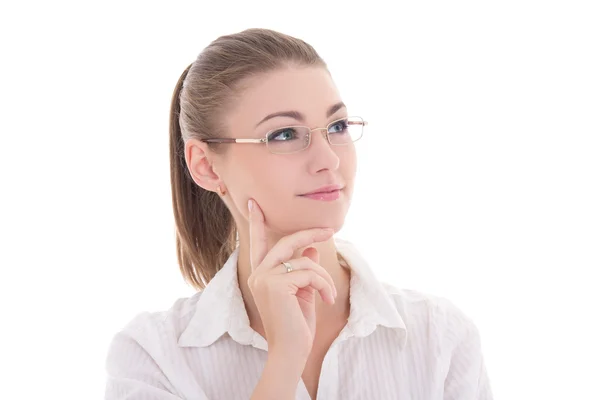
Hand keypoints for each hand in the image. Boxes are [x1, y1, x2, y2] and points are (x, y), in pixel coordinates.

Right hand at [247, 198, 336, 358]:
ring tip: (328, 296)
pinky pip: (309, 273)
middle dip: (309, 234)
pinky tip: (326, 300)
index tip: (254, 203)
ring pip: (304, 261)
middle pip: (286, 242)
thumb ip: (304, 270)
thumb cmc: (296, 326)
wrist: (291, 352)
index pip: (259, 243)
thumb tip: (311, 250)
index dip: (257, 223)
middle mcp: (258, 274)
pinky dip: (323, 285)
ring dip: (323, 278)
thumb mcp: (304, 292)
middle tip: (328, 230)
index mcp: (261, 275)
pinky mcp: (275, 285)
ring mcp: (264, 278)